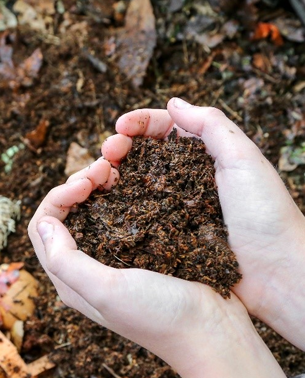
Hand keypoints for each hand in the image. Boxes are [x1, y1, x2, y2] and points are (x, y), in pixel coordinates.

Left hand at [28, 157, 289, 377]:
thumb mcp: (107, 290)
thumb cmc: (160, 316)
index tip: (86, 183)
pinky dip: (123, 195)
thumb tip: (43, 223)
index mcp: (71, 280)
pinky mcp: (142, 252)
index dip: (58, 196)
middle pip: (66, 215)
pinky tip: (137, 183)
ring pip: (93, 212)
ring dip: (99, 187)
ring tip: (118, 170)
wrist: (212, 333)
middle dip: (78, 185)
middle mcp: (88, 269)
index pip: (43, 227)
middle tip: (105, 168)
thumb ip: (66, 261)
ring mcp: (116, 259)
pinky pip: (122, 215)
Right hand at [101, 99, 304, 349]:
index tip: (120, 127)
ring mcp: (176, 208)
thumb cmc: (266, 215)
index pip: (166, 129)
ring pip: (137, 183)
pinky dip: (121, 206)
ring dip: (115, 175)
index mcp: (207, 155)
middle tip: (106, 153)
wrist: (277, 275)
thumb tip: (173, 102)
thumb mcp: (243, 159)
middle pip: (145, 154)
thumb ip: (211, 125)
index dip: (140, 124)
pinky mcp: (169, 236)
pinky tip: (107, 204)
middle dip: (121, 147)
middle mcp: (188, 179)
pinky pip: (139, 216)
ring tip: (99, 176)